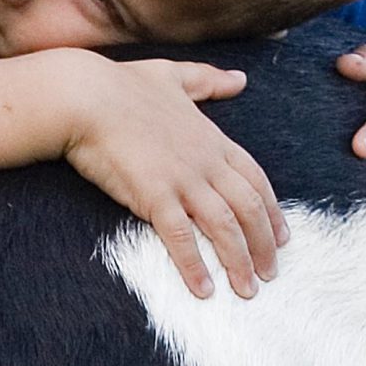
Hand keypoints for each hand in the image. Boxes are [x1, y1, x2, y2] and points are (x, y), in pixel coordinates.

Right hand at [58, 56, 287, 297]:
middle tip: (271, 273)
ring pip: (225, 227)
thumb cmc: (120, 84)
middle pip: (250, 209)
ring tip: (247, 290)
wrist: (82, 94)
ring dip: (239, 262)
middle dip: (265, 245)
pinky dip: (195, 266)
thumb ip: (209, 81)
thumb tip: (240, 79)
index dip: (273, 211)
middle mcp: (205, 162)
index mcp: (212, 139)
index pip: (256, 180)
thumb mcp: (174, 75)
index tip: (283, 237)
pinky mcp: (153, 195)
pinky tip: (204, 290)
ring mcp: (182, 179)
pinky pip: (181, 237)